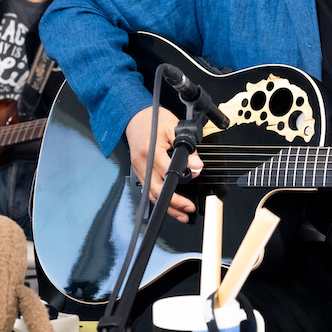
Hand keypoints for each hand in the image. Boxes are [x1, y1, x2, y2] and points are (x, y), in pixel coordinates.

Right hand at [124, 106, 203, 223]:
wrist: (135, 117)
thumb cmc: (152, 120)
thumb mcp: (174, 128)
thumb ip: (187, 147)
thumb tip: (196, 165)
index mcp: (151, 151)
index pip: (168, 172)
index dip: (182, 181)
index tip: (192, 184)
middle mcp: (142, 163)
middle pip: (156, 190)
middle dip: (173, 203)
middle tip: (188, 209)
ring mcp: (138, 169)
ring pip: (151, 194)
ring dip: (167, 206)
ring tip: (181, 214)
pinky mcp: (138, 172)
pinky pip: (148, 189)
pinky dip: (159, 198)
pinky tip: (170, 203)